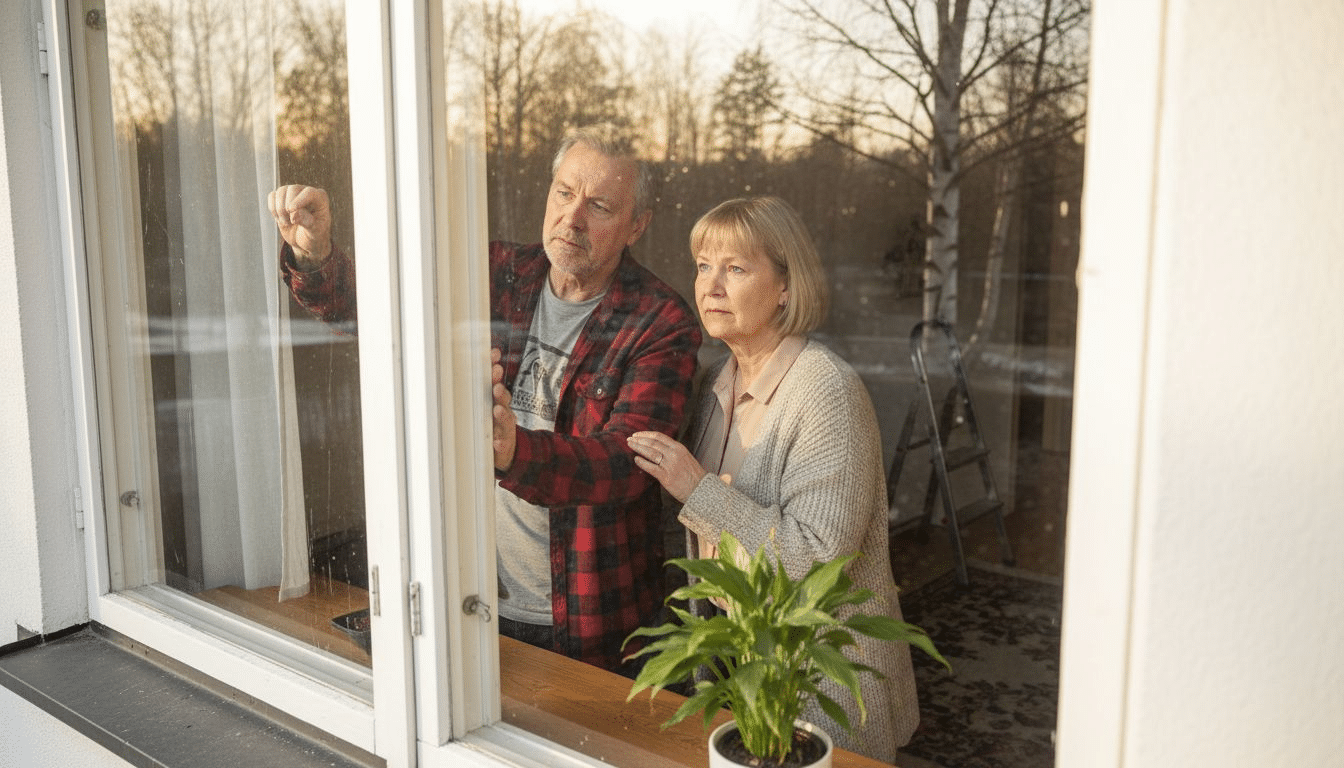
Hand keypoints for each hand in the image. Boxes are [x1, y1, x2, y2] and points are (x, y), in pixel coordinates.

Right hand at [268, 185, 331, 268]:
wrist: (304, 241)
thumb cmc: (314, 236)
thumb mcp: (314, 233)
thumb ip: (307, 223)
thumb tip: (295, 214)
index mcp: (320, 199)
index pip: (309, 192)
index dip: (298, 200)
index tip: (290, 211)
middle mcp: (307, 193)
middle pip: (292, 189)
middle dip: (287, 207)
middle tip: (290, 222)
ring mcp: (294, 194)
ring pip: (281, 191)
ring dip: (279, 209)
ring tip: (286, 223)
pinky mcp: (282, 198)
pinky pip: (272, 196)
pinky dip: (273, 209)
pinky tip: (280, 219)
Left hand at [491, 348, 516, 470]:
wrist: (509, 450)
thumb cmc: (493, 424)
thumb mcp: (488, 404)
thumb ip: (484, 385)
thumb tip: (482, 358)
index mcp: (497, 401)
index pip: (496, 382)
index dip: (495, 370)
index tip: (494, 356)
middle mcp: (504, 412)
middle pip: (503, 400)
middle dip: (500, 392)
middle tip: (496, 385)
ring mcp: (506, 429)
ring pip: (505, 420)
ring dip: (502, 414)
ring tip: (497, 410)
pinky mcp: (505, 446)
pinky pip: (503, 445)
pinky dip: (500, 443)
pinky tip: (496, 443)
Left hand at [627, 431, 706, 502]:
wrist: (701, 490)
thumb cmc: (693, 475)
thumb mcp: (685, 457)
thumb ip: (673, 452)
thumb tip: (657, 448)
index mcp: (679, 448)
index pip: (659, 437)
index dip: (646, 435)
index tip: (637, 434)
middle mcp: (674, 454)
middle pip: (653, 443)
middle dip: (639, 440)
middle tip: (629, 439)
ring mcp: (670, 465)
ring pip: (650, 453)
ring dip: (638, 448)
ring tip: (630, 445)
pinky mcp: (666, 477)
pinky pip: (651, 467)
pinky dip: (642, 462)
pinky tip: (636, 459)